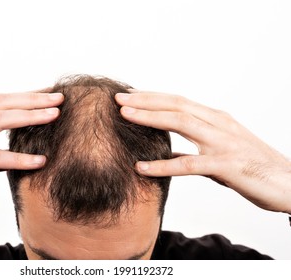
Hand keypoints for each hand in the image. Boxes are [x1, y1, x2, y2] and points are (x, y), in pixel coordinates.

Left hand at [116, 90, 290, 213]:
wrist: (289, 182)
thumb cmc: (251, 167)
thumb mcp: (218, 153)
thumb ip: (192, 151)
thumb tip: (167, 154)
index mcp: (215, 119)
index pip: (178, 101)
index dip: (152, 97)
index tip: (129, 95)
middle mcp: (218, 124)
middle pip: (175, 105)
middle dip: (145, 100)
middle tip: (118, 99)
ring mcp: (222, 142)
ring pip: (181, 123)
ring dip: (150, 118)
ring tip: (124, 116)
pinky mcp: (226, 165)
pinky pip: (189, 164)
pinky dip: (163, 165)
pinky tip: (142, 167)